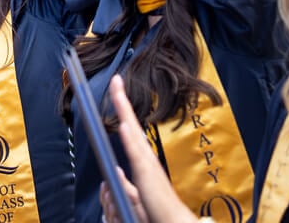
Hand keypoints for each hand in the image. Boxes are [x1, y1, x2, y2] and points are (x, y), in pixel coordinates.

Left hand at [109, 74, 195, 222]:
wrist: (173, 220)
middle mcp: (145, 156)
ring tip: (117, 90)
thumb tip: (116, 173)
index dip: (123, 109)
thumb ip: (129, 180)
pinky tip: (124, 125)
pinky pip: (136, 154)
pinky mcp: (147, 175)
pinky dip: (130, 139)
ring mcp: (146, 163)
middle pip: (131, 122)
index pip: (130, 128)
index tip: (116, 90)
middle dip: (122, 100)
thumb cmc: (158, 209)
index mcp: (143, 159)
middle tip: (115, 79)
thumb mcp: (140, 190)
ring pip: (133, 131)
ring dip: (124, 111)